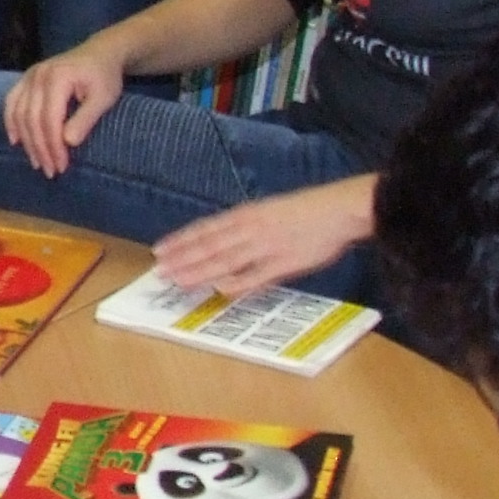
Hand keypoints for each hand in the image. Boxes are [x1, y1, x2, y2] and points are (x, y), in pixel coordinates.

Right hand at [2, 46, 128, 176]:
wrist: (100, 53)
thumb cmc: (104, 77)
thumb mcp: (104, 98)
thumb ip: (86, 118)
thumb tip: (68, 142)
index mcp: (58, 78)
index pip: (49, 119)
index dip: (53, 145)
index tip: (61, 166)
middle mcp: (38, 75)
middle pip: (31, 119)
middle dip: (40, 148)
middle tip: (50, 171)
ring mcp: (29, 76)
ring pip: (18, 114)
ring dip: (26, 141)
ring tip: (37, 162)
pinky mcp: (25, 79)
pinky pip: (11, 103)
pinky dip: (10, 123)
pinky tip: (16, 141)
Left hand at [153, 178, 374, 295]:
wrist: (340, 209)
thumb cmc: (308, 211)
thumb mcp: (271, 211)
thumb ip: (248, 227)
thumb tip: (226, 241)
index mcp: (248, 214)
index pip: (206, 228)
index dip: (181, 240)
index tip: (160, 249)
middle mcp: (251, 229)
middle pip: (209, 245)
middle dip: (182, 259)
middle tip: (159, 270)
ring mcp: (266, 246)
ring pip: (225, 260)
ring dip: (199, 272)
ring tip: (177, 281)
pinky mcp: (284, 263)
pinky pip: (256, 276)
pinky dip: (237, 283)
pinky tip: (218, 290)